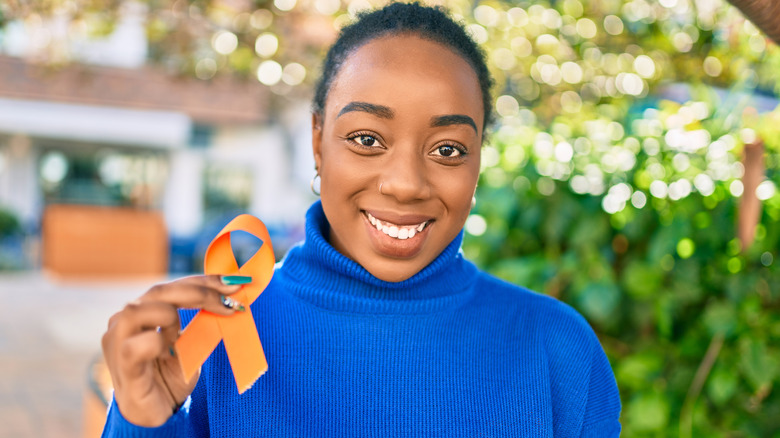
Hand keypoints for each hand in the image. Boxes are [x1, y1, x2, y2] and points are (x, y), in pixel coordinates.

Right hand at [102, 275, 247, 426]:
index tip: (235, 282)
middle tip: (230, 301)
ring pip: (136, 311)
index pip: (172, 287)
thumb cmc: (170, 376)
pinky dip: (156, 343)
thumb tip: (231, 294)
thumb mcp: (190, 343)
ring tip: (182, 335)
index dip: (203, 282)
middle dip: (199, 292)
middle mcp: (125, 323)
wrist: (155, 414)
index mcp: (142, 312)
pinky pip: (134, 347)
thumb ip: (200, 319)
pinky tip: (167, 352)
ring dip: (170, 315)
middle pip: (158, 292)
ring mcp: (118, 343)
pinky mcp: (123, 367)